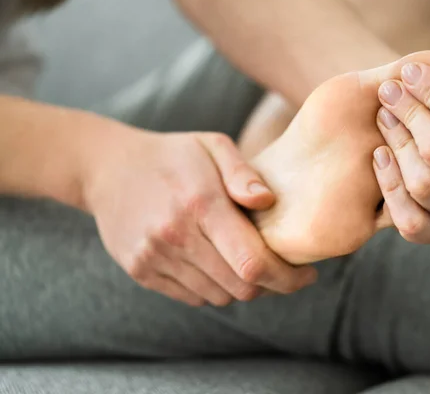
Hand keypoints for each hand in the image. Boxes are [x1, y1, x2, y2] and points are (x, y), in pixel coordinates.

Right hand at [85, 127, 316, 305]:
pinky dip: (215, 289)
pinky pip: (193, 297)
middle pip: (240, 287)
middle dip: (272, 286)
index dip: (287, 277)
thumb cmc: (173, 155)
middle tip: (284, 271)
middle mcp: (175, 236)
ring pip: (219, 297)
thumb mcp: (212, 146)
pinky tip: (219, 265)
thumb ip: (244, 173)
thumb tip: (269, 201)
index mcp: (200, 204)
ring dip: (243, 287)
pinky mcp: (141, 271)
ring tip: (250, 264)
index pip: (253, 262)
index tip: (307, 274)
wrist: (107, 168)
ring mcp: (154, 258)